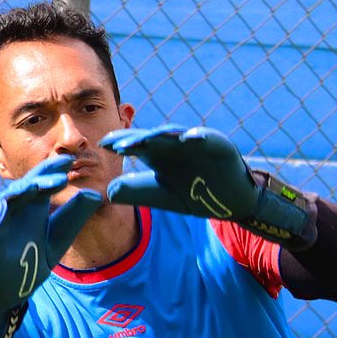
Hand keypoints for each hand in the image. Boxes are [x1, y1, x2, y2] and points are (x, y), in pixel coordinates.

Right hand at [0, 153, 103, 337]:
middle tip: (60, 176)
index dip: (54, 170)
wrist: (12, 289)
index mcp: (32, 204)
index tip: (70, 161)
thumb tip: (96, 195)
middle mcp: (13, 208)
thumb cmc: (34, 257)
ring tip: (34, 187)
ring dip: (18, 194)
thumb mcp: (59, 237)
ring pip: (5, 202)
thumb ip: (74, 216)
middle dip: (41, 180)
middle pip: (25, 187)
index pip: (43, 181)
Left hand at [101, 124, 316, 246]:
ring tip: (148, 139)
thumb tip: (109, 191)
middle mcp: (174, 144)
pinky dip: (199, 136)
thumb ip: (138, 192)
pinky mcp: (218, 144)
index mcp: (159, 154)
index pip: (136, 145)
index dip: (122, 143)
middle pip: (152, 137)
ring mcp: (196, 142)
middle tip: (119, 144)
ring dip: (163, 135)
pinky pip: (207, 138)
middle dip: (137, 139)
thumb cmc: (197, 195)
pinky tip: (188, 139)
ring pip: (176, 135)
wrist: (232, 202)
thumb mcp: (163, 196)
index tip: (104, 146)